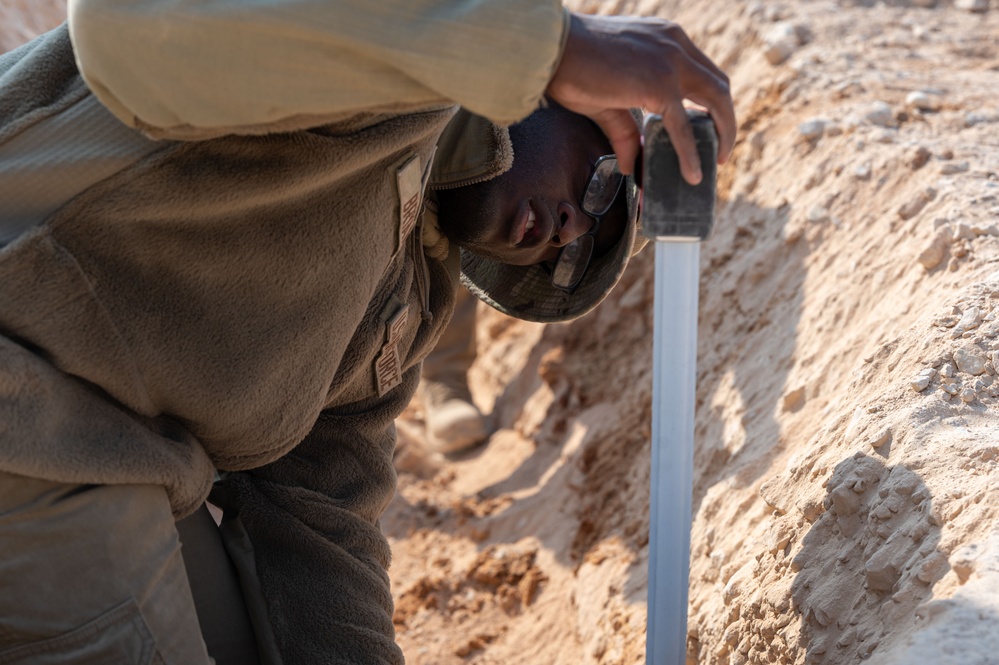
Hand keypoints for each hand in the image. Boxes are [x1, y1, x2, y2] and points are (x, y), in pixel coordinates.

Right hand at [547, 13, 735, 183]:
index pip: (703, 71)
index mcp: (666, 39)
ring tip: (717, 163)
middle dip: (725, 120)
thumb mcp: (607, 99)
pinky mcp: (659, 84)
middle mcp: (675, 45)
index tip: (709, 127)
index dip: (712, 101)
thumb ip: (627, 131)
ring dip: (722, 134)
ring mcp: (670, 62)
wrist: (550, 50)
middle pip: (719, 85)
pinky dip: (690, 153)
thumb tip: (633, 166)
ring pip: (716, 100)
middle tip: (720, 150)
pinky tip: (692, 175)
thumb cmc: (571, 67)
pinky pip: (683, 126)